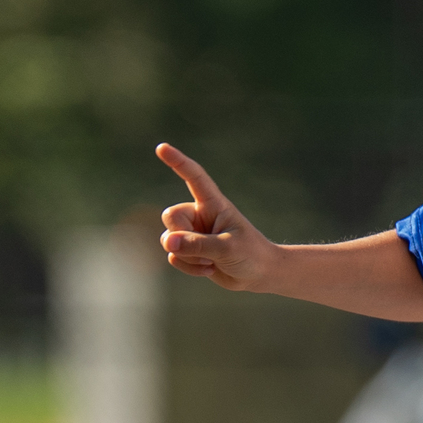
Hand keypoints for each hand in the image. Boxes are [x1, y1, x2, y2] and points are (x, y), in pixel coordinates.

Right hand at [156, 143, 275, 290]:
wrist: (260, 275)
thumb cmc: (251, 255)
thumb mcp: (227, 249)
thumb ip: (197, 245)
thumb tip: (169, 242)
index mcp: (213, 204)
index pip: (194, 177)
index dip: (178, 162)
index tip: (162, 148)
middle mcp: (200, 214)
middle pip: (170, 216)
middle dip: (182, 236)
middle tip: (207, 250)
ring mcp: (193, 232)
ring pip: (169, 240)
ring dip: (188, 256)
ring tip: (212, 261)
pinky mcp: (190, 250)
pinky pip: (174, 257)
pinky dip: (188, 267)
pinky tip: (209, 269)